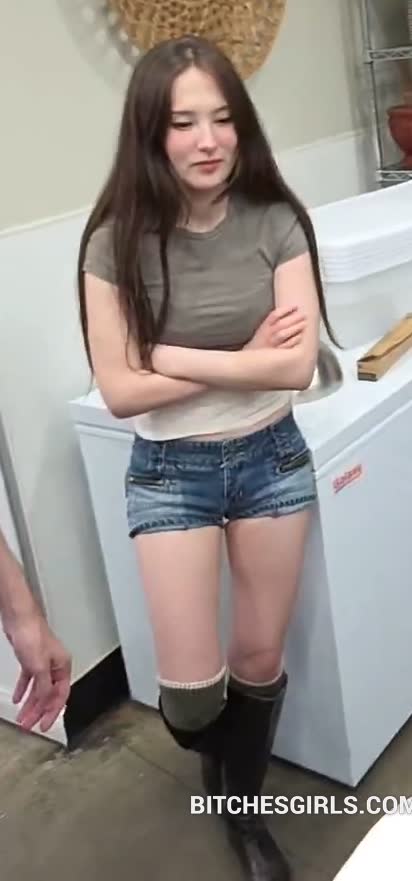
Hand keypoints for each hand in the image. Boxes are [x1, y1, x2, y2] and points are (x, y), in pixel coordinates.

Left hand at [5, 612, 71, 732]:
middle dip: (38, 712)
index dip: (52, 713)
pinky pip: (29, 680)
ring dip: (30, 704)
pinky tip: (17, 698)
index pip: (60, 696)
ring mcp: (42, 663)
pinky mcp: (30, 659)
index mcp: (63, 666)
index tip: (44, 726)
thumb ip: (44, 686)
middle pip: (48, 695)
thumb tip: (46, 701)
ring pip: (38, 689)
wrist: (19, 619)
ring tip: (22, 717)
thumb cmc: (32, 633)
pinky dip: (23, 690)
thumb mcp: (39, 666)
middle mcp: (55, 666)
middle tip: (30, 725)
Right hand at [244, 305, 306, 349]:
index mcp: (264, 327)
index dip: (286, 309)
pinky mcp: (276, 354)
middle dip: (294, 318)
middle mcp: (267, 335)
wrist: (253, 360)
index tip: (296, 306)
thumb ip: (274, 322)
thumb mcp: (264, 330)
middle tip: (304, 315)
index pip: (274, 315)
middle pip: (281, 324)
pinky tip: (300, 336)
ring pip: (283, 334)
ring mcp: (272, 344)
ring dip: (295, 328)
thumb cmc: (261, 343)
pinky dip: (294, 340)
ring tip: (304, 324)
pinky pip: (286, 346)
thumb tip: (291, 314)